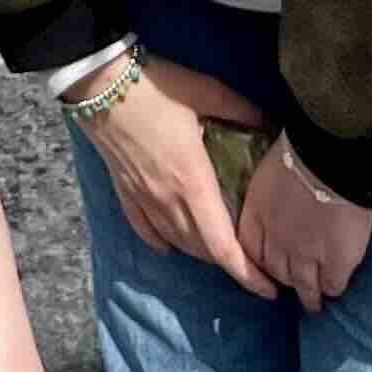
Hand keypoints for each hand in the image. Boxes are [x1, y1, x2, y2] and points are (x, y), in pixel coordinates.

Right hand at [80, 63, 276, 300]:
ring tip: (222, 249)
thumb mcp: (206, 92)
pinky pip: (146, 231)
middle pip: (203, 250)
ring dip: (202, 252)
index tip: (271, 289)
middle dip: (231, 262)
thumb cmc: (155, 87)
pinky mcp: (123, 191)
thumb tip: (274, 124)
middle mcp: (167, 200)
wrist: (98, 82)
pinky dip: (164, 242)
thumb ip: (242, 111)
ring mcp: (142, 198)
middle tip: (255, 259)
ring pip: (177, 243)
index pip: (223, 246)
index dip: (248, 274)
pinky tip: (171, 244)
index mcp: (193, 182)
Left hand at [238, 142, 371, 312]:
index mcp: (256, 215)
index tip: (266, 264)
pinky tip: (334, 290)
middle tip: (291, 284)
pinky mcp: (335, 264)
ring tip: (313, 303)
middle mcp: (276, 242)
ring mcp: (305, 257)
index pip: (250, 248)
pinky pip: (332, 285)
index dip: (259, 259)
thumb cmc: (300, 151)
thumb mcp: (270, 168)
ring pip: (303, 286)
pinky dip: (332, 289)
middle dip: (283, 278)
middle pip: (276, 270)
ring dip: (308, 296)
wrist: (331, 161)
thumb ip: (270, 189)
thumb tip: (277, 187)